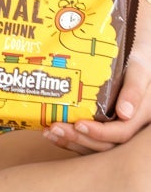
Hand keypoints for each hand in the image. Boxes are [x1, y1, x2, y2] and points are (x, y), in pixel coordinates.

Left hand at [45, 0, 150, 151]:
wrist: (135, 45)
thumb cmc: (140, 53)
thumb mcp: (141, 65)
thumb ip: (135, 87)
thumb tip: (124, 113)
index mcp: (143, 114)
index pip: (122, 134)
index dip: (101, 134)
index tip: (79, 125)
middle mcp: (130, 123)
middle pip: (106, 145)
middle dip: (79, 140)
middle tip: (55, 129)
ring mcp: (117, 125)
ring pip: (96, 145)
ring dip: (71, 141)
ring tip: (50, 132)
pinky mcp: (104, 123)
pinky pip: (89, 138)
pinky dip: (71, 138)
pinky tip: (52, 132)